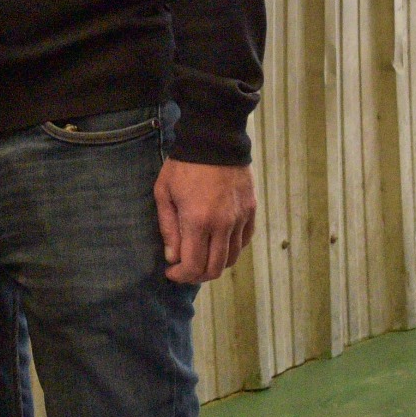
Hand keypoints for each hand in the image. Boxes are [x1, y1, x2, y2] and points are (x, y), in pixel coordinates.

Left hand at [154, 158, 255, 283]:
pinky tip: (217, 243)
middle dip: (197, 276)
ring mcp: (240, 219)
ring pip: (231, 257)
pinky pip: (244, 241)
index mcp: (198, 221)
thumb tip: (172, 257)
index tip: (171, 272)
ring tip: (200, 257)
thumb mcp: (164, 193)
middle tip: (185, 270)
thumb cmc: (183, 166)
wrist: (214, 141)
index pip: (194, 265)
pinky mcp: (251, 211)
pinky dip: (231, 249)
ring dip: (215, 264)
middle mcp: (223, 225)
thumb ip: (168, 228)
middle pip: (215, 268)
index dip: (181, 275)